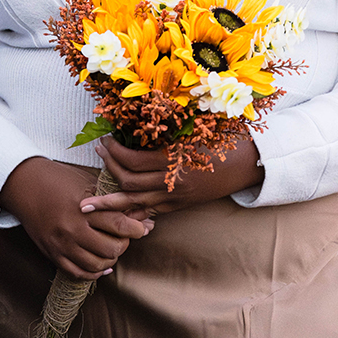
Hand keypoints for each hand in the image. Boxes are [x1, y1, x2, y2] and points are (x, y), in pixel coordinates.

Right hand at [0, 156, 153, 280]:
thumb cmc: (59, 179)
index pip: (118, 224)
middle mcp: (72, 228)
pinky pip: (78, 273)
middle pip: (110, 248)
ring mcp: (61, 244)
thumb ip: (110, 200)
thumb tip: (141, 215)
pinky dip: (94, 273)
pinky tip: (101, 266)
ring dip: (110, 259)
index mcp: (83, 207)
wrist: (25, 185)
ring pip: (96, 265)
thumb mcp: (86, 182)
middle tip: (126, 237)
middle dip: (124, 245)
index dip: (136, 229)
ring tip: (113, 249)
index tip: (144, 227)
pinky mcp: (52, 254)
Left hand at [82, 135, 264, 216]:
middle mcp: (172, 183)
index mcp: (174, 160)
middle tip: (97, 154)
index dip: (114, 152)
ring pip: (136, 204)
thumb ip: (169, 128)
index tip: (105, 140)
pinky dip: (133, 215)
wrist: (249, 163)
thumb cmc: (224, 138)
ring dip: (111, 203)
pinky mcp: (180, 205)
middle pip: (129, 183)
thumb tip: (140, 119)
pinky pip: (151, 213)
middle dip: (108, 170)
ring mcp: (176, 197)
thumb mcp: (195, 128)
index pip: (133, 160)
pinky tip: (118, 219)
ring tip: (88, 206)